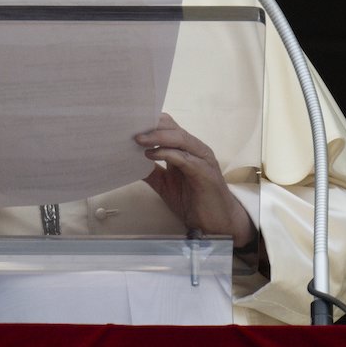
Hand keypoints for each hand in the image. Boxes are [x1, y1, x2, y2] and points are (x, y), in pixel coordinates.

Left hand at [136, 113, 254, 247]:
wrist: (216, 224)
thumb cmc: (193, 201)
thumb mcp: (165, 185)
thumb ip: (151, 172)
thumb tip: (128, 163)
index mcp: (186, 149)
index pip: (169, 127)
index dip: (151, 122)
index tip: (130, 123)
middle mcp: (195, 149)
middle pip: (173, 128)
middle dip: (151, 125)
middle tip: (131, 127)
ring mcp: (202, 159)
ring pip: (179, 138)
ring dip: (157, 137)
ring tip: (138, 139)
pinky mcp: (204, 172)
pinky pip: (184, 157)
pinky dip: (166, 153)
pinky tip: (151, 155)